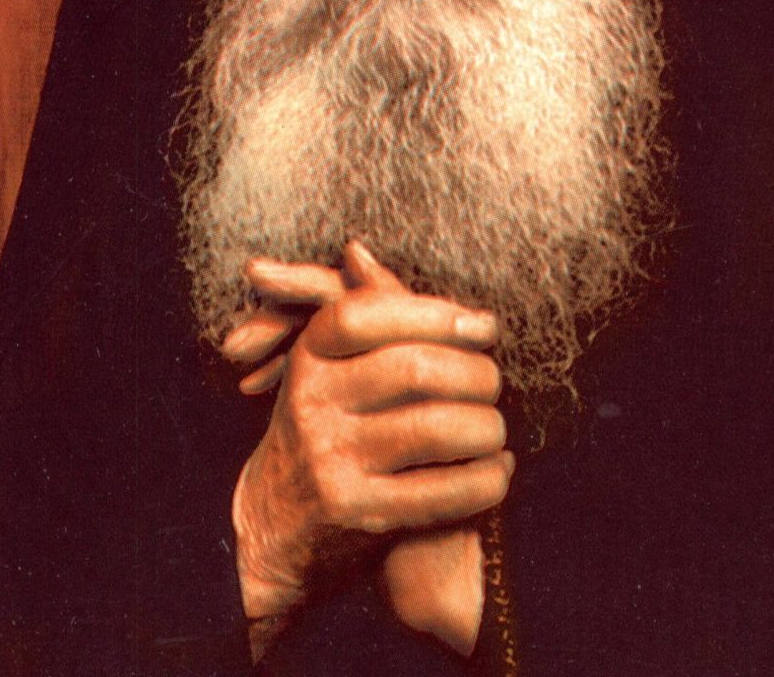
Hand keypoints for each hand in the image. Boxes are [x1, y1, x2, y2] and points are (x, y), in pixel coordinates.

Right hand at [230, 242, 512, 652]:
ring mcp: (334, 461)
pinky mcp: (360, 514)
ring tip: (494, 427)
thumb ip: (361, 309)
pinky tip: (495, 471)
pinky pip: (446, 492)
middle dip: (476, 372)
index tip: (483, 324)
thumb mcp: (328, 364)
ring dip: (488, 427)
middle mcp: (312, 405)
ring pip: (439, 429)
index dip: (435, 313)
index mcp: (309, 356)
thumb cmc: (326, 423)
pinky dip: (487, 479)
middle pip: (415, 369)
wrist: (279, 524)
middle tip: (494, 381)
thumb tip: (358, 249)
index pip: (368, 313)